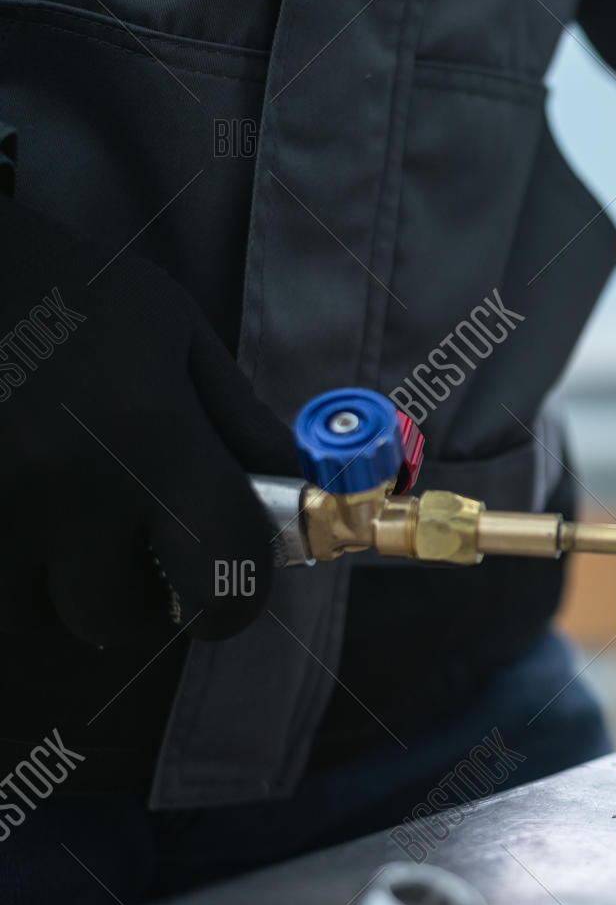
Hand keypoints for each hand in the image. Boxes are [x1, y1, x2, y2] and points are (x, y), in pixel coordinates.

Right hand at [0, 196, 295, 645]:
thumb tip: (297, 499)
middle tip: (126, 550)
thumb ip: (238, 422)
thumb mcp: (170, 331)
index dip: (237, 601)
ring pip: (27, 619)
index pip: (225, 569)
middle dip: (130, 597)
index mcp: (148, 429)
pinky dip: (0, 572)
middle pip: (113, 615)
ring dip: (47, 592)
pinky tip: (9, 508)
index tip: (228, 595)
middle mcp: (64, 476)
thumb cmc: (60, 286)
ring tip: (51, 518)